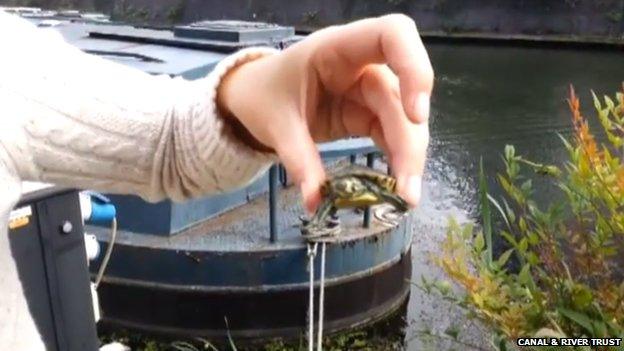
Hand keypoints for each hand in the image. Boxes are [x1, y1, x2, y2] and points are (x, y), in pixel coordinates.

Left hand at [217, 14, 433, 212]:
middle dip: (409, 141)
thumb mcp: (276, 123)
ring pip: (403, 119)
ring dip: (409, 156)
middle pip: (401, 95)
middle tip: (407, 188)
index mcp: (337, 48)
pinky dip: (397, 159)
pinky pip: (391, 135)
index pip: (392, 36)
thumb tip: (315, 200)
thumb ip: (298, 159)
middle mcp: (361, 65)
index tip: (416, 113)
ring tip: (406, 196)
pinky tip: (397, 186)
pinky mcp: (366, 114)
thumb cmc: (264, 94)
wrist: (255, 98)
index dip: (414, 67)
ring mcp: (367, 91)